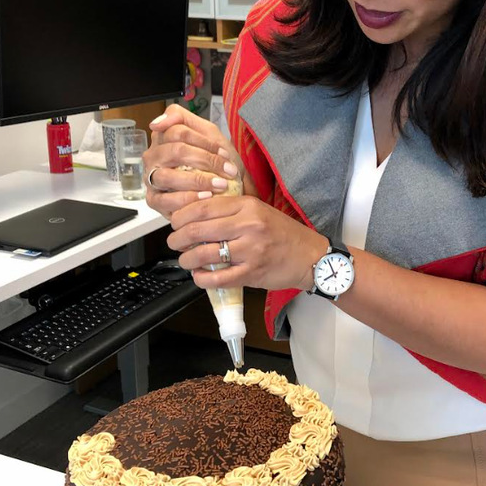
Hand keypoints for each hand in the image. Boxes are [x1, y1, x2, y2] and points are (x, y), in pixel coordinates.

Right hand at [142, 104, 245, 219]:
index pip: (177, 132)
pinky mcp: (154, 201)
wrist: (226, 190)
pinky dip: (189, 198)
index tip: (225, 153)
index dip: (205, 142)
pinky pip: (166, 200)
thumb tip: (156, 122)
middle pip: (175, 151)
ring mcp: (151, 180)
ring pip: (168, 176)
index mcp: (163, 138)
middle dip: (206, 160)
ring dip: (198, 180)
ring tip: (220, 185)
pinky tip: (206, 197)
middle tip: (228, 170)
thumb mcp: (206, 133)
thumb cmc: (214, 163)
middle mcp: (153, 158)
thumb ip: (182, 118)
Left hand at [167, 195, 327, 291]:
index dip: (181, 216)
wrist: (311, 256)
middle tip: (174, 242)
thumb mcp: (260, 210)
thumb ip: (232, 209)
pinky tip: (199, 277)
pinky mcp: (253, 272)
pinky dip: (203, 279)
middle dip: (178, 238)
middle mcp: (248, 226)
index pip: (203, 207)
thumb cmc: (284, 234)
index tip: (175, 222)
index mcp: (248, 206)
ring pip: (205, 254)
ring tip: (185, 261)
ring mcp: (251, 250)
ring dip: (187, 260)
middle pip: (198, 230)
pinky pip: (219, 278)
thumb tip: (198, 213)